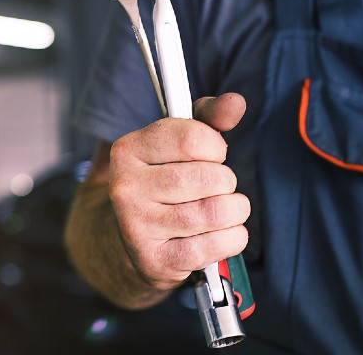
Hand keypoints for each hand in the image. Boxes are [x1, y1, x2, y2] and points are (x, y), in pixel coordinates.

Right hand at [108, 92, 249, 291]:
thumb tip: (236, 102)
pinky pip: (216, 245)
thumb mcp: (176, 145)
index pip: (193, 139)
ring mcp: (137, 226)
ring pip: (216, 211)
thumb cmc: (163, 185)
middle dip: (226, 182)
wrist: (130, 242)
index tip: (211, 156)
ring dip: (234, 211)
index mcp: (127, 149)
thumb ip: (207, 119)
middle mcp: (126, 187)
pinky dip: (232, 239)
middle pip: (209, 177)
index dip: (216, 147)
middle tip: (215, 188)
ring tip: (224, 210)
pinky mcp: (155, 260)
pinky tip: (221, 234)